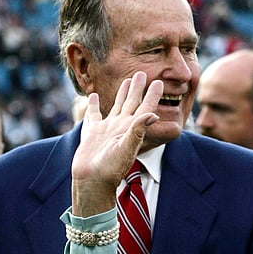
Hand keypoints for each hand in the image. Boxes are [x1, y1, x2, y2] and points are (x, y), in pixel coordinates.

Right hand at [71, 72, 162, 216]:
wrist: (92, 181)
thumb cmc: (110, 167)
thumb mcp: (127, 147)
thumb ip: (138, 130)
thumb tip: (153, 114)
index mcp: (132, 128)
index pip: (145, 107)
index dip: (153, 95)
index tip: (160, 81)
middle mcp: (122, 126)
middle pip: (132, 102)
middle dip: (138, 88)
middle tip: (143, 72)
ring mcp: (108, 129)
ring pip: (117, 106)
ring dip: (123, 93)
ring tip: (127, 80)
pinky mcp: (93, 132)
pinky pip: (94, 114)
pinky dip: (94, 104)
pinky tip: (94, 95)